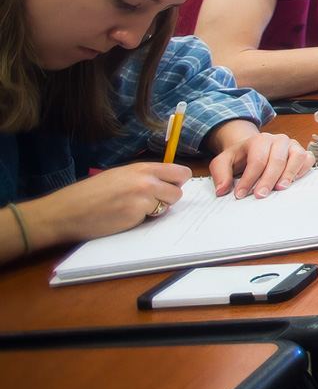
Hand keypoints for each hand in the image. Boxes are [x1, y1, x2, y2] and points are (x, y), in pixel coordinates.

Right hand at [23, 163, 191, 248]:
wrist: (67, 211)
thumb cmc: (89, 194)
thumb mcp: (119, 176)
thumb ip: (143, 177)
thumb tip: (165, 182)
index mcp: (141, 168)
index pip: (179, 171)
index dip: (177, 181)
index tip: (171, 187)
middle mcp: (145, 180)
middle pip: (179, 190)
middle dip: (169, 197)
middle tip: (151, 202)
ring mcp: (142, 197)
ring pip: (168, 205)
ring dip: (157, 209)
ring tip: (134, 209)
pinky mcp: (136, 214)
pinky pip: (152, 218)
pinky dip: (143, 220)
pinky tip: (125, 217)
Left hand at [209, 130, 313, 198]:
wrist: (254, 149)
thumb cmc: (241, 157)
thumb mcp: (223, 162)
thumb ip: (220, 174)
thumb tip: (222, 190)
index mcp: (259, 140)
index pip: (256, 160)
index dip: (248, 179)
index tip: (241, 194)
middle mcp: (278, 140)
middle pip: (276, 160)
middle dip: (267, 180)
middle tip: (260, 195)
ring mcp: (292, 145)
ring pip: (296, 158)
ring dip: (289, 174)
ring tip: (279, 188)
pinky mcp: (302, 152)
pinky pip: (308, 160)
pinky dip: (303, 170)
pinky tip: (292, 182)